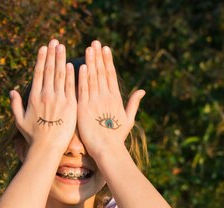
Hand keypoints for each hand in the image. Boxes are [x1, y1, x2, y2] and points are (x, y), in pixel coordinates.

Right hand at [10, 39, 76, 153]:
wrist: (47, 148)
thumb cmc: (32, 137)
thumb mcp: (19, 121)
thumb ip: (15, 104)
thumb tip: (12, 91)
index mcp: (34, 98)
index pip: (38, 74)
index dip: (41, 59)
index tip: (43, 48)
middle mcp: (46, 96)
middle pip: (49, 70)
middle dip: (52, 54)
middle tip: (55, 41)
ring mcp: (59, 100)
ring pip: (60, 75)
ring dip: (61, 59)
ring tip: (62, 47)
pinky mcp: (70, 106)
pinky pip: (71, 87)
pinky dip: (72, 75)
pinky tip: (72, 64)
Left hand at [76, 40, 144, 157]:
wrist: (107, 150)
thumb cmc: (117, 137)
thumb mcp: (128, 119)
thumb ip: (133, 103)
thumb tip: (142, 90)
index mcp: (116, 98)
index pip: (111, 75)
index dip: (108, 60)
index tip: (105, 48)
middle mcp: (106, 97)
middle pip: (101, 72)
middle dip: (98, 56)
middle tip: (95, 42)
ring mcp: (95, 102)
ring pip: (92, 78)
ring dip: (90, 62)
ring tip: (88, 49)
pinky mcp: (84, 109)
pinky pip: (82, 90)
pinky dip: (82, 78)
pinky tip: (81, 66)